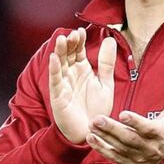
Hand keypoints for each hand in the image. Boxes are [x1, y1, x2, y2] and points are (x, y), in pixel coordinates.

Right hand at [49, 28, 116, 143]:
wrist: (91, 132)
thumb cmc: (97, 109)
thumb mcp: (105, 84)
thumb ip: (107, 63)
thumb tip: (110, 40)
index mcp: (82, 69)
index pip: (78, 50)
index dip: (79, 41)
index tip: (81, 31)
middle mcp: (71, 74)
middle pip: (67, 54)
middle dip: (69, 43)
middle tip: (73, 34)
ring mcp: (63, 84)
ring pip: (59, 64)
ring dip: (59, 52)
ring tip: (62, 39)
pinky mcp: (58, 95)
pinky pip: (55, 80)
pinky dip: (54, 69)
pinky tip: (54, 58)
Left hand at [86, 76, 163, 163]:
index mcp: (159, 134)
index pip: (147, 128)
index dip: (135, 122)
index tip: (123, 114)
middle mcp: (148, 147)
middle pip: (129, 139)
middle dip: (112, 129)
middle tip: (97, 119)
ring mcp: (137, 157)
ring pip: (119, 147)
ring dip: (104, 137)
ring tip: (91, 126)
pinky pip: (113, 157)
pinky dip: (101, 149)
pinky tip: (91, 139)